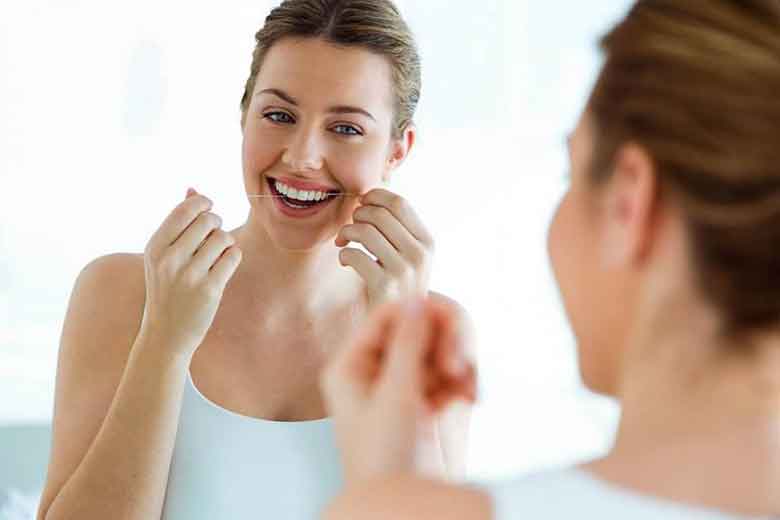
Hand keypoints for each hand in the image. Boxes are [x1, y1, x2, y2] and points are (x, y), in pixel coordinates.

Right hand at [139, 188, 241, 356]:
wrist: (166, 334)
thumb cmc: (167, 289)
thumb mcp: (162, 256)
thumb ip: (177, 222)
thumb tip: (193, 189)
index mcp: (155, 246)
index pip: (185, 209)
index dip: (203, 203)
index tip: (209, 209)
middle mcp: (170, 259)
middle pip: (208, 221)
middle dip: (216, 224)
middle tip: (214, 235)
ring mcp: (189, 275)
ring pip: (223, 238)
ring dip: (227, 242)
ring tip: (218, 253)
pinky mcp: (209, 289)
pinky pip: (233, 256)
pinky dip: (233, 257)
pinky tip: (224, 266)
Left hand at [321, 298, 476, 484]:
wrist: (405, 507)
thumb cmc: (385, 458)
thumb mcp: (395, 395)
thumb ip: (407, 344)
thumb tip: (416, 300)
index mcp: (354, 364)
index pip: (387, 313)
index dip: (420, 310)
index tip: (446, 320)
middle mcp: (379, 368)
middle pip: (420, 324)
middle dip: (446, 338)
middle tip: (459, 364)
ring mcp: (407, 383)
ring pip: (442, 346)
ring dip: (461, 360)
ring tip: (468, 389)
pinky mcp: (432, 400)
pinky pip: (455, 371)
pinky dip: (466, 381)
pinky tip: (471, 400)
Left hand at [335, 189, 433, 308]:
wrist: (396, 326)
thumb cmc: (396, 285)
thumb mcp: (408, 255)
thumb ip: (397, 228)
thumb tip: (370, 193)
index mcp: (428, 242)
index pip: (400, 203)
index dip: (375, 197)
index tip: (361, 203)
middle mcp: (420, 255)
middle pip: (379, 214)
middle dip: (357, 215)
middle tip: (350, 228)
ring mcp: (404, 271)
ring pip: (365, 231)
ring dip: (347, 232)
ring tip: (343, 242)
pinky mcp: (384, 287)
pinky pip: (354, 254)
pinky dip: (344, 254)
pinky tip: (346, 261)